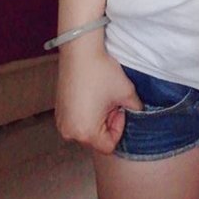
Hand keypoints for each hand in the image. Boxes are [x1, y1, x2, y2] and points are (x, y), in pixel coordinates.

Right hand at [55, 40, 143, 154]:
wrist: (81, 52)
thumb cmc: (102, 73)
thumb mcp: (126, 92)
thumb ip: (136, 109)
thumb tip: (139, 114)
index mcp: (86, 133)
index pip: (108, 146)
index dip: (118, 128)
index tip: (119, 109)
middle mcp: (69, 132)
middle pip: (96, 139)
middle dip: (107, 123)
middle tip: (112, 101)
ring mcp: (61, 121)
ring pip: (86, 130)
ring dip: (97, 118)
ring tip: (102, 97)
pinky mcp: (59, 111)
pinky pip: (76, 120)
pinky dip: (86, 112)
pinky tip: (91, 94)